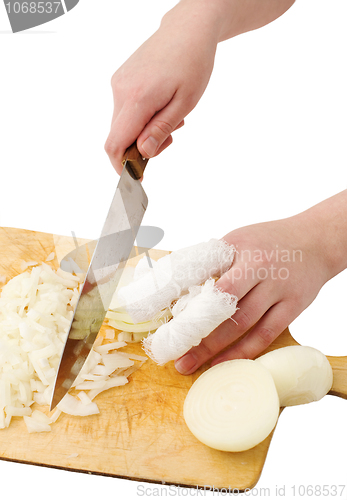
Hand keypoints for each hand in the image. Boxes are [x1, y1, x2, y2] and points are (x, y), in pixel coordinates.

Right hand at [104, 3, 219, 173]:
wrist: (187, 30)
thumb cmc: (192, 63)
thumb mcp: (184, 104)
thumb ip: (160, 130)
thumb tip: (142, 153)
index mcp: (137, 98)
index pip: (115, 143)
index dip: (121, 166)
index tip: (135, 177)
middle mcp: (121, 91)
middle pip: (119, 137)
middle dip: (140, 148)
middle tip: (169, 139)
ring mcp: (118, 84)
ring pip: (123, 124)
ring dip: (143, 132)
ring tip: (170, 118)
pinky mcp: (121, 80)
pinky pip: (125, 110)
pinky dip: (141, 118)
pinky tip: (161, 107)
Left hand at [174, 212, 333, 373]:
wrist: (315, 241)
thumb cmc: (269, 240)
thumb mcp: (237, 240)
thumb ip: (214, 263)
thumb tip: (181, 289)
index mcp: (243, 253)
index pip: (214, 285)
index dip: (192, 309)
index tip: (171, 326)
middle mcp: (262, 271)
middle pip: (226, 309)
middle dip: (199, 335)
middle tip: (177, 355)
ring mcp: (279, 291)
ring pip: (245, 326)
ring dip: (217, 349)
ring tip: (193, 364)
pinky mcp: (292, 307)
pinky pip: (266, 334)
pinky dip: (245, 351)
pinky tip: (225, 362)